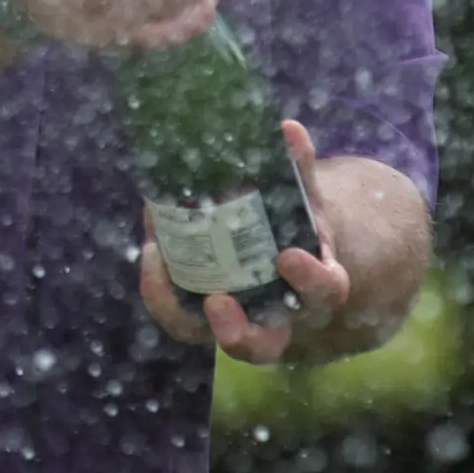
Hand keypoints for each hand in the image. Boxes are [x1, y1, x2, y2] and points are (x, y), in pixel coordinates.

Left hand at [138, 119, 351, 363]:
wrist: (282, 255)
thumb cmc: (296, 226)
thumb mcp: (303, 198)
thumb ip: (297, 168)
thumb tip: (287, 128)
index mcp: (317, 285)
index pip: (324, 290)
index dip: (309, 278)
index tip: (288, 257)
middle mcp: (280, 317)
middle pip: (262, 344)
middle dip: (238, 332)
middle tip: (216, 301)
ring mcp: (241, 323)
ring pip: (204, 337)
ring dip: (178, 309)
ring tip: (157, 262)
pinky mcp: (206, 319)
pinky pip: (180, 315)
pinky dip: (161, 288)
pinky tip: (149, 247)